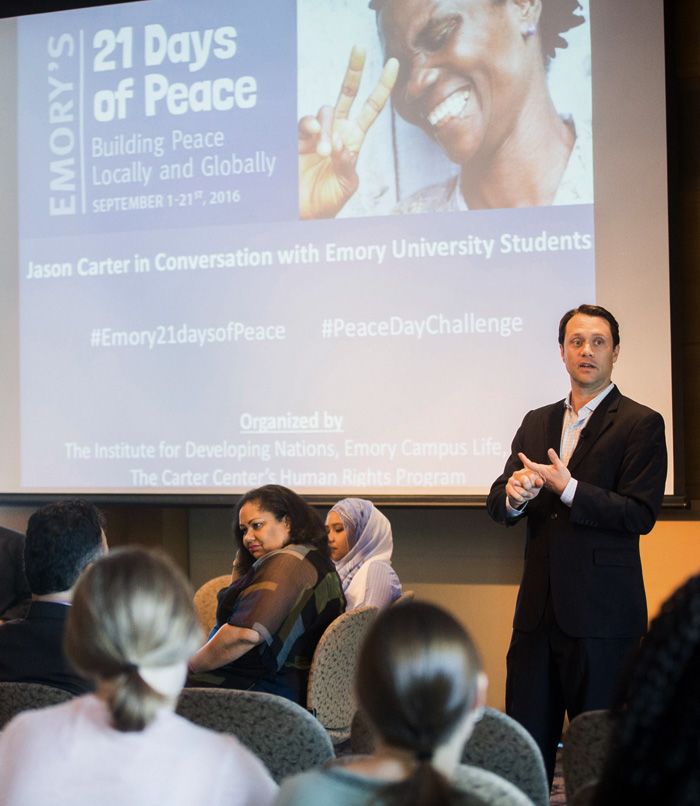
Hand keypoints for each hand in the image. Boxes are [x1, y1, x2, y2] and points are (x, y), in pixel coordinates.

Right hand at [298, 46, 398, 218]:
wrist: (302, 215)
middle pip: (347, 94)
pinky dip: (312, 128)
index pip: (371, 109)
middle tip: (360, 48)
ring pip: (326, 112)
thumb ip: (347, 164)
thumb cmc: (327, 203)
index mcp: (354, 141)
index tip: (393, 65)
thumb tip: (341, 143)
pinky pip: (305, 123)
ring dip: (327, 130)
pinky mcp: (298, 139)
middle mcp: (337, 132)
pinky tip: (315, 139)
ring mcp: (317, 133)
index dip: (382, 87)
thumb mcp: (346, 186)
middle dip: (354, 71)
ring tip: (324, 154)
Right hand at [505, 467, 543, 507]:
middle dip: (528, 488)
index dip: (534, 483)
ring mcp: (511, 479)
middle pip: (524, 480)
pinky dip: (519, 498)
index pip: (531, 475)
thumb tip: (540, 481)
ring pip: (518, 488)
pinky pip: (514, 494)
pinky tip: (521, 498)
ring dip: (524, 494)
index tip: (534, 486)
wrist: (523, 496)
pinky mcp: (508, 487)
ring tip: (526, 495)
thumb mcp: (537, 486)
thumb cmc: (532, 488)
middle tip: (530, 492)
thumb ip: (539, 483)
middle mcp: (517, 473)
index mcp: (526, 471)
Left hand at [518, 449, 571, 495]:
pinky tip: (528, 466)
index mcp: (542, 471)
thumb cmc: (563, 477)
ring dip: (527, 466)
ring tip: (523, 458)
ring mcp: (540, 477)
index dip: (525, 460)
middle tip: (520, 454)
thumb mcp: (560, 466)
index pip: (531, 465)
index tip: (519, 454)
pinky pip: (534, 474)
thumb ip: (554, 458)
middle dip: (524, 462)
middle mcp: (539, 475)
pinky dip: (531, 469)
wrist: (565, 488)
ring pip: (531, 471)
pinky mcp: (541, 479)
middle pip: (529, 468)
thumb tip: (550, 450)